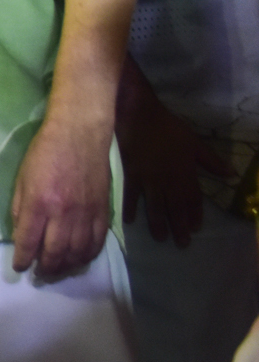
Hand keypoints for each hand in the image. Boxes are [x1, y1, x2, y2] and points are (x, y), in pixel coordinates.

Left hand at [10, 117, 112, 275]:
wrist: (80, 134)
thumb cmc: (45, 152)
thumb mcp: (21, 178)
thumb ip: (20, 208)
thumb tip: (20, 234)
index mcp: (39, 204)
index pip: (28, 242)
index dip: (22, 259)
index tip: (19, 267)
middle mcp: (63, 213)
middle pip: (54, 254)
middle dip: (44, 268)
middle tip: (39, 274)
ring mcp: (86, 214)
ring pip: (77, 253)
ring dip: (66, 267)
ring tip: (56, 270)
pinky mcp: (102, 211)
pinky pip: (97, 243)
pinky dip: (88, 256)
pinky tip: (79, 259)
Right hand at [119, 98, 230, 247]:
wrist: (140, 117)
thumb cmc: (169, 128)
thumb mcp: (195, 142)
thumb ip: (212, 161)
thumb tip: (232, 175)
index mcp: (185, 173)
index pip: (192, 199)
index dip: (195, 215)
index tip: (196, 229)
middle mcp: (168, 181)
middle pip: (175, 208)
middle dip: (179, 227)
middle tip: (182, 244)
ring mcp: (148, 180)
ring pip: (155, 207)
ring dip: (158, 224)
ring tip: (161, 239)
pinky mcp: (132, 176)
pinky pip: (132, 196)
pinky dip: (131, 208)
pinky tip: (130, 221)